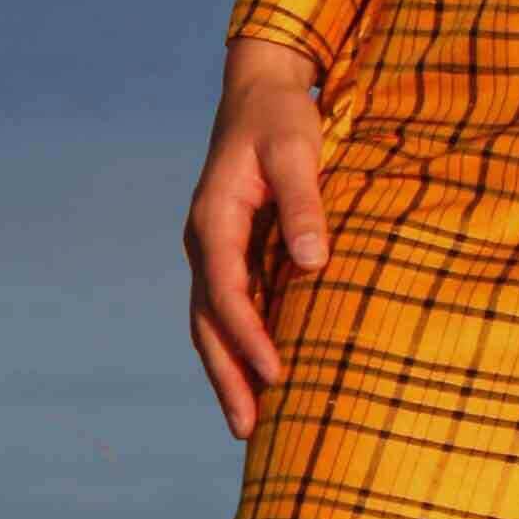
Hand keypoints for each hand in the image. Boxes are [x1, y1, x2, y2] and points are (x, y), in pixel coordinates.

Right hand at [184, 37, 331, 438]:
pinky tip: (258, 376)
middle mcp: (204, 239)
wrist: (260, 87)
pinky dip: (236, 346)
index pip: (225, 290)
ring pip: (211, 321)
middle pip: (207, 321)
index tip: (276, 375)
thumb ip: (305, 203)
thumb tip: (315, 263)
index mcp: (214, 217)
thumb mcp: (297, 149)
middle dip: (226, 376)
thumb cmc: (281, 116)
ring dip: (226, 370)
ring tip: (247, 424)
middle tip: (248, 431)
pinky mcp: (229, 249)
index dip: (248, 336)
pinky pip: (225, 308)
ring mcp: (212, 246)